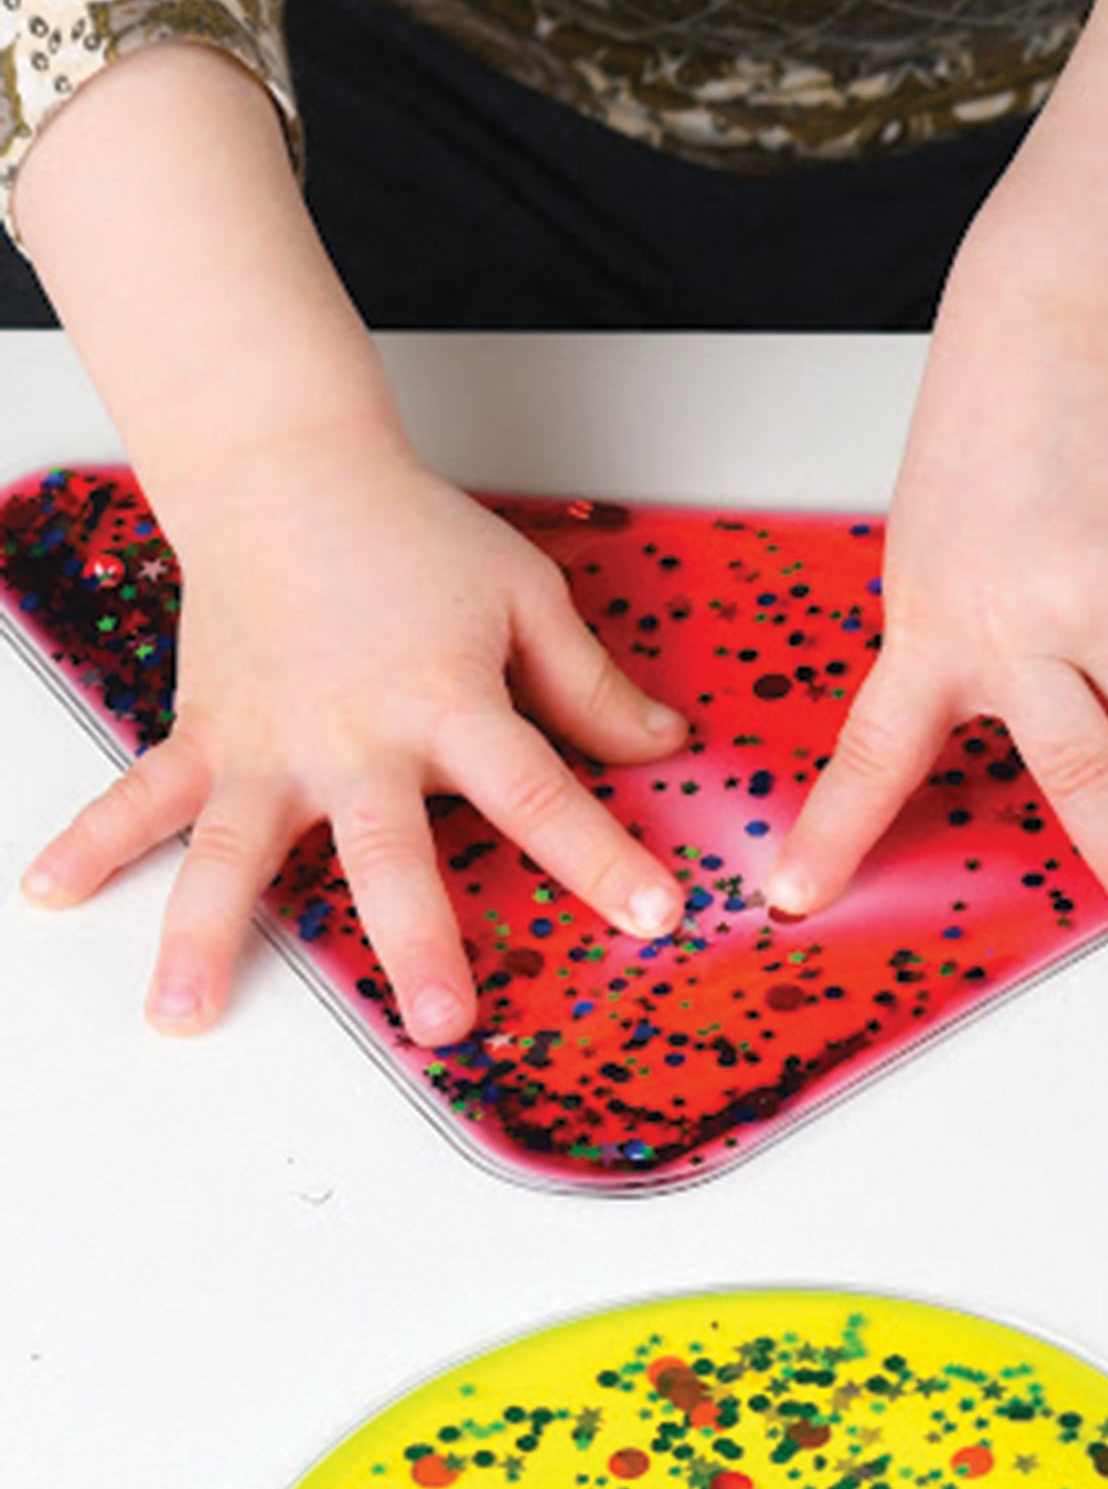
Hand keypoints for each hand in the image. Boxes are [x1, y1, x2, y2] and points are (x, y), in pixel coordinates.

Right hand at [20, 439, 687, 1041]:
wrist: (284, 467)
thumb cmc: (406, 532)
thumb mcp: (524, 596)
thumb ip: (591, 687)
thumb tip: (665, 747)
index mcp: (445, 700)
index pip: (539, 793)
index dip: (602, 859)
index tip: (654, 916)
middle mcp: (351, 735)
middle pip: (388, 853)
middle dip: (418, 942)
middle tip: (440, 1021)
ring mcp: (267, 743)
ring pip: (235, 851)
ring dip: (205, 934)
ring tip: (184, 1012)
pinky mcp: (205, 734)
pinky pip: (142, 796)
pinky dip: (92, 843)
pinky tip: (52, 894)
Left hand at [765, 337, 1107, 938]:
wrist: (1063, 331)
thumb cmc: (993, 436)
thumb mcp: (932, 552)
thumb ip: (959, 648)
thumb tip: (1002, 733)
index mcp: (934, 628)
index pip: (874, 751)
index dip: (836, 832)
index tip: (798, 896)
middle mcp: (1017, 625)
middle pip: (1076, 774)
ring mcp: (1103, 598)